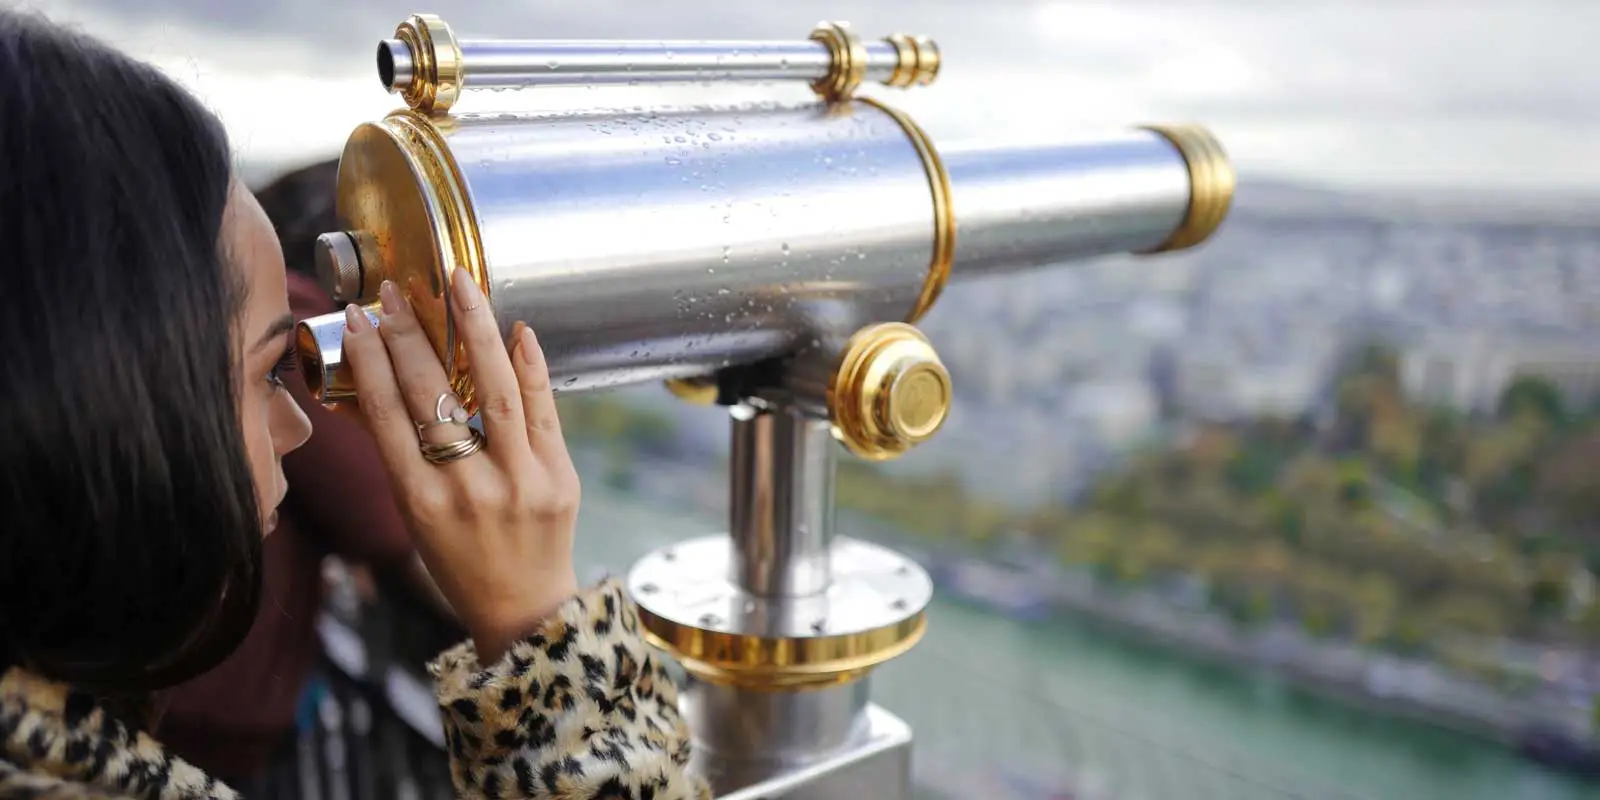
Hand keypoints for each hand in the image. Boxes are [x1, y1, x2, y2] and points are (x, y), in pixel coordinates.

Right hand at [339, 267, 579, 662]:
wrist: (525, 609)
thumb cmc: (459, 558)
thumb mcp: (414, 514)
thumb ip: (404, 453)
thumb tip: (389, 373)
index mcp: (417, 500)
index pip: (385, 413)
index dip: (368, 358)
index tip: (358, 316)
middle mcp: (466, 489)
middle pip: (431, 394)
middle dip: (410, 334)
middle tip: (397, 291)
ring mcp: (518, 483)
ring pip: (495, 391)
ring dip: (475, 330)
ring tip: (459, 285)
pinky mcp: (560, 478)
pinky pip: (544, 411)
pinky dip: (531, 367)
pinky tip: (517, 329)